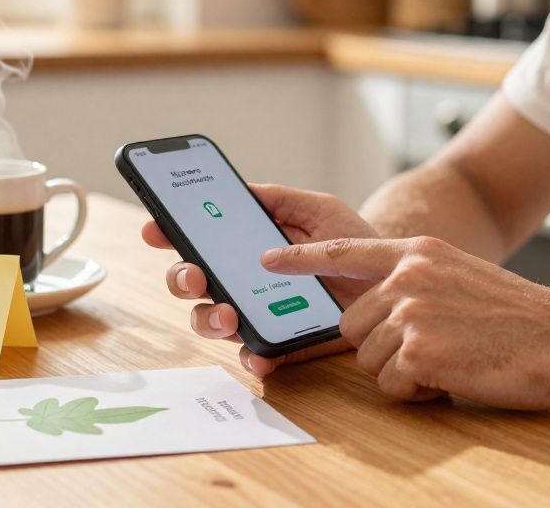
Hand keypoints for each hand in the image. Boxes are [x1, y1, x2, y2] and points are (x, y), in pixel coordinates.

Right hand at [143, 184, 379, 375]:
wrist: (392, 282)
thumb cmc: (354, 242)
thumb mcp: (318, 209)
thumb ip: (280, 198)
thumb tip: (240, 190)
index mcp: (244, 246)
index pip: (196, 241)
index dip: (169, 234)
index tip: (156, 230)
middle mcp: (241, 282)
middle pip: (190, 283)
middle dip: (182, 279)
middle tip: (197, 276)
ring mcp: (257, 315)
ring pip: (211, 321)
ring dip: (210, 319)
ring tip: (229, 315)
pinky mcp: (281, 345)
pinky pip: (255, 357)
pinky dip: (252, 359)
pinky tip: (259, 356)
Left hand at [261, 236, 549, 408]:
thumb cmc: (522, 317)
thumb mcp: (462, 277)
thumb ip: (417, 281)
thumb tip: (378, 307)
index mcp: (419, 253)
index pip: (344, 250)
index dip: (301, 257)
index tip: (266, 259)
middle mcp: (408, 275)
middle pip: (351, 325)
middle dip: (383, 348)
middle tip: (437, 349)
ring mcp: (411, 311)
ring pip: (368, 359)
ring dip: (403, 372)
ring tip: (453, 359)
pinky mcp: (418, 350)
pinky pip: (392, 385)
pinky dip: (420, 391)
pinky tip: (456, 375)